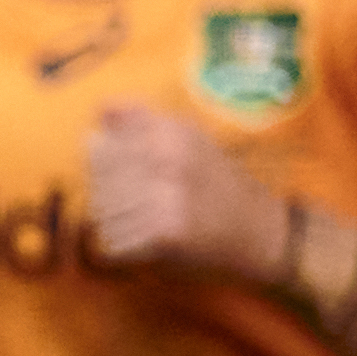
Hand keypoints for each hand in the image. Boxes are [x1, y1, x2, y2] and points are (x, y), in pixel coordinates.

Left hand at [78, 104, 285, 286]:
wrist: (261, 229)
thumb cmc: (215, 181)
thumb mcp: (187, 136)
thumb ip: (140, 119)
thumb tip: (98, 107)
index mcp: (170, 130)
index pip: (95, 146)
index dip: (103, 166)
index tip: (131, 174)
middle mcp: (169, 156)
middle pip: (95, 181)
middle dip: (106, 197)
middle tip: (141, 206)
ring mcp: (168, 194)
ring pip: (100, 213)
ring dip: (115, 224)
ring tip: (147, 223)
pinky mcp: (168, 231)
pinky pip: (114, 242)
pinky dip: (124, 249)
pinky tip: (151, 243)